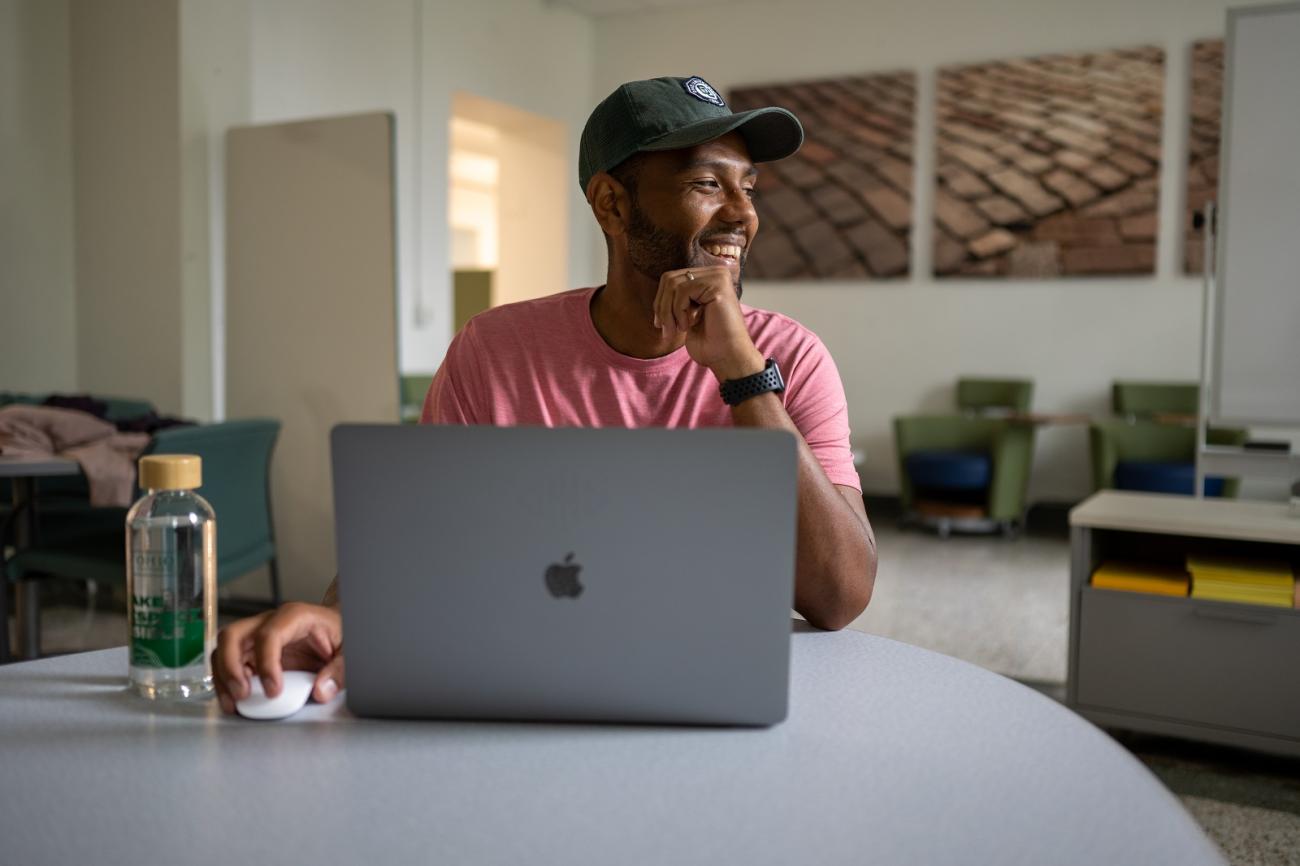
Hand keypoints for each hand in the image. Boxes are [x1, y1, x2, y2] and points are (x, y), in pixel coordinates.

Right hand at [211, 602, 343, 714]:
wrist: (336, 628)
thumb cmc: (340, 633)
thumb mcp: (349, 650)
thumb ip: (339, 671)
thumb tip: (322, 690)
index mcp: (295, 616)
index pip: (269, 635)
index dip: (267, 664)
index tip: (273, 691)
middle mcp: (269, 622)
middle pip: (233, 635)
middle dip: (230, 667)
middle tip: (243, 694)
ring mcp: (256, 635)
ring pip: (223, 649)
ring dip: (223, 677)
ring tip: (234, 703)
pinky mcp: (251, 651)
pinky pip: (228, 663)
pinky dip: (226, 682)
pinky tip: (236, 700)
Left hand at [652, 266, 764, 381]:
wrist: (728, 358)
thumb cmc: (710, 344)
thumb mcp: (687, 317)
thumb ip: (677, 301)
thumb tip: (659, 295)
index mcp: (709, 279)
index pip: (671, 279)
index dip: (660, 302)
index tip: (660, 324)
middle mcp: (715, 273)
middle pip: (670, 278)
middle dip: (661, 306)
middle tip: (665, 329)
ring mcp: (718, 277)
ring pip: (673, 284)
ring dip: (668, 312)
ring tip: (676, 330)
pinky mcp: (718, 284)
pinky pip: (683, 291)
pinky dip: (678, 311)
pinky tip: (687, 326)